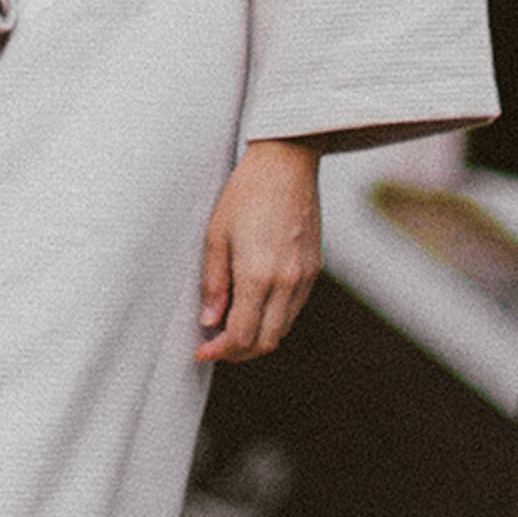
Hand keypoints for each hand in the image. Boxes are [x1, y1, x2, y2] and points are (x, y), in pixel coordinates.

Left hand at [197, 139, 320, 361]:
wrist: (286, 163)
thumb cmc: (247, 192)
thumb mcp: (216, 234)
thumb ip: (213, 282)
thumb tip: (210, 320)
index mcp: (258, 275)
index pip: (241, 336)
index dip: (220, 352)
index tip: (202, 352)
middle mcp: (287, 282)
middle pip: (265, 341)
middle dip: (238, 353)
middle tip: (215, 347)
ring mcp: (305, 277)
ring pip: (282, 328)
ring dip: (257, 337)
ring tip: (231, 328)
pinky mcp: (315, 269)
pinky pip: (294, 309)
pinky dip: (274, 318)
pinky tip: (255, 306)